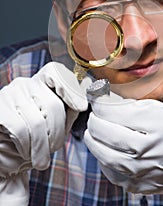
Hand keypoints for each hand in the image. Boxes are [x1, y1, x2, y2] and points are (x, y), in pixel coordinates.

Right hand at [0, 62, 90, 203]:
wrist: (7, 156)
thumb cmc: (35, 137)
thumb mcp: (58, 121)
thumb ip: (71, 108)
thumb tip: (88, 97)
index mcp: (40, 82)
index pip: (55, 72)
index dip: (70, 88)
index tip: (81, 107)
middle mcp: (24, 83)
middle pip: (52, 104)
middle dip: (57, 133)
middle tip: (54, 148)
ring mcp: (9, 94)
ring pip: (37, 121)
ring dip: (42, 146)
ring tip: (41, 157)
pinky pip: (20, 129)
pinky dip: (27, 147)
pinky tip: (26, 153)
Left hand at [84, 94, 162, 204]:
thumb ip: (136, 105)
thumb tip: (107, 101)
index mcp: (160, 124)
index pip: (118, 112)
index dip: (101, 103)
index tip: (96, 97)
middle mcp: (151, 149)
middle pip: (107, 133)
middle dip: (94, 120)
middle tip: (94, 114)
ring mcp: (143, 171)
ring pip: (104, 154)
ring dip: (93, 139)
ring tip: (94, 130)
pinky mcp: (138, 185)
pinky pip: (110, 171)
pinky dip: (102, 157)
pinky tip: (105, 148)